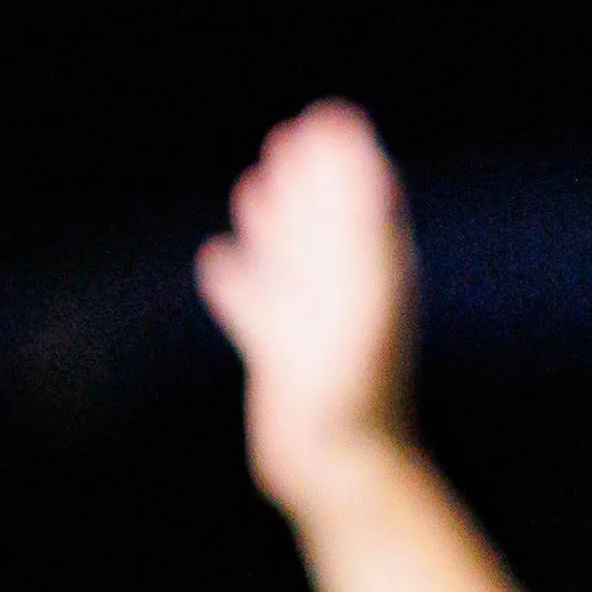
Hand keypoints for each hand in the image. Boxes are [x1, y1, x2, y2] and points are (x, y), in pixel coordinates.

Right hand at [196, 102, 420, 511]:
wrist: (341, 472)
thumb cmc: (356, 392)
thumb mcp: (363, 300)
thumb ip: (360, 236)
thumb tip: (364, 165)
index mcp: (376, 276)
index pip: (365, 204)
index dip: (347, 163)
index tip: (331, 119)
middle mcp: (348, 296)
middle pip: (328, 224)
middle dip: (309, 181)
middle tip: (292, 134)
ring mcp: (313, 328)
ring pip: (290, 262)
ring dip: (274, 223)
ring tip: (254, 185)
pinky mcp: (281, 362)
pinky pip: (257, 311)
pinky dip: (239, 283)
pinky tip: (214, 261)